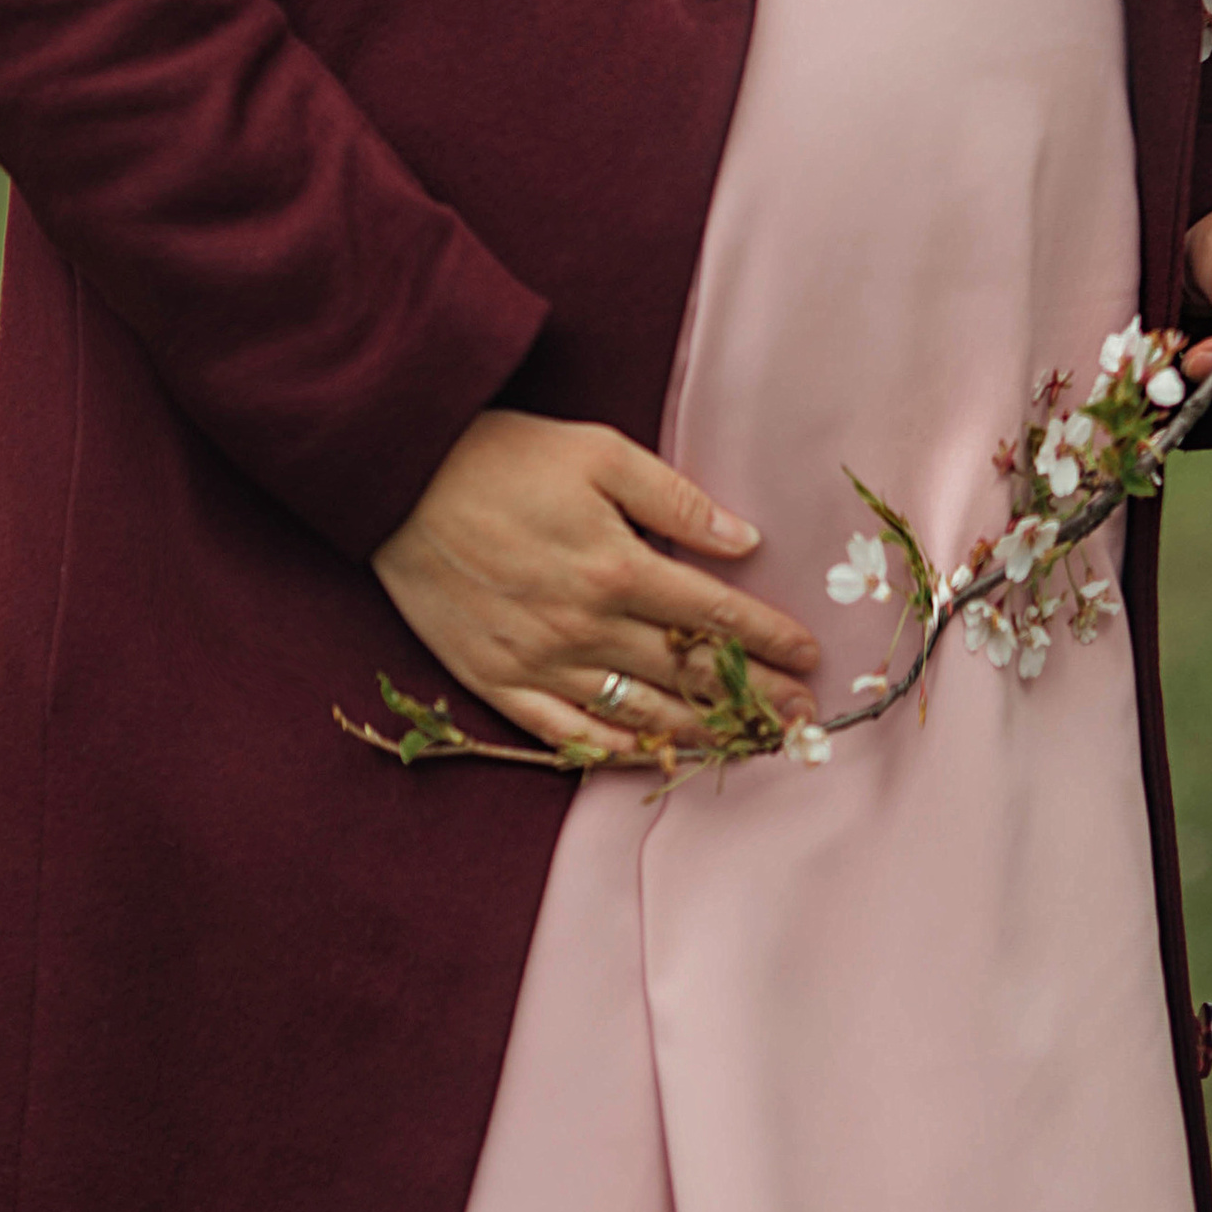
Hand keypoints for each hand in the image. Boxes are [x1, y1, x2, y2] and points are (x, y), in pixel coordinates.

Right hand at [371, 410, 822, 760]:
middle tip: (804, 719)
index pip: (714, 615)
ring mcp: (539, 661)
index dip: (768, 639)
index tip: (809, 655)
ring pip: (636, 713)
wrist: (401, 479)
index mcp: (617, 567)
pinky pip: (564, 733)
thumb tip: (744, 540)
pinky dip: (611, 751)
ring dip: (699, 731)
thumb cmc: (505, 455)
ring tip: (746, 744)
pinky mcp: (495, 680)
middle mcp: (585, 626)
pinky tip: (648, 759)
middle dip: (754, 697)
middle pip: (687, 674)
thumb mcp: (599, 452)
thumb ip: (675, 499)